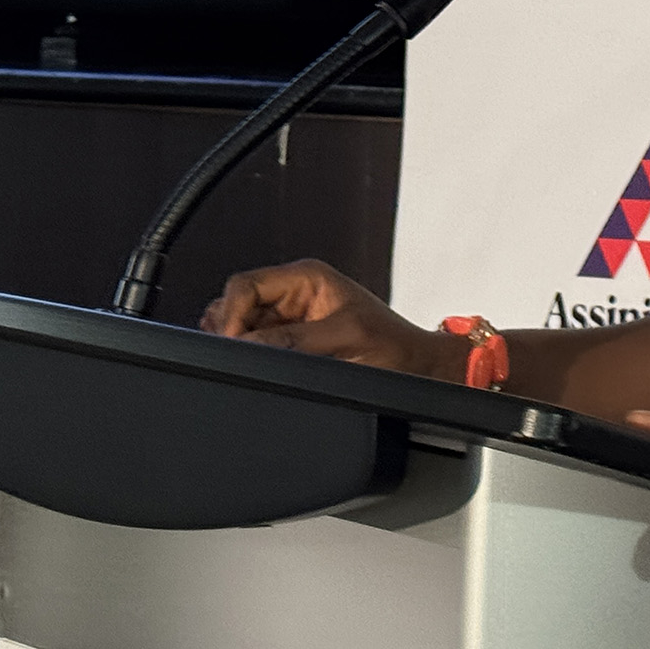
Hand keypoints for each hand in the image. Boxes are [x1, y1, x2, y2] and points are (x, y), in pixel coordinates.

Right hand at [198, 258, 467, 382]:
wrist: (417, 371)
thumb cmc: (396, 348)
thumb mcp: (344, 339)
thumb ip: (293, 340)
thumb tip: (247, 344)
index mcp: (307, 277)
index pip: (245, 285)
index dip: (232, 315)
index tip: (234, 344)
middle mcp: (295, 294)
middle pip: (237, 305)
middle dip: (233, 331)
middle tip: (244, 358)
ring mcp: (291, 320)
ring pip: (242, 328)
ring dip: (242, 346)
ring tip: (260, 365)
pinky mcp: (292, 344)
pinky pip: (256, 347)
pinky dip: (252, 358)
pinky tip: (265, 371)